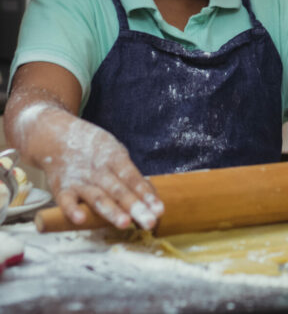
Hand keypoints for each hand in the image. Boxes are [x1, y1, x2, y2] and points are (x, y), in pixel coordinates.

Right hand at [30, 106, 163, 229]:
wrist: (56, 136)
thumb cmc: (93, 149)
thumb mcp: (115, 153)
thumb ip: (130, 176)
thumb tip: (151, 196)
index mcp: (115, 159)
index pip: (134, 179)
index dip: (147, 194)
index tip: (160, 210)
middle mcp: (99, 170)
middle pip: (120, 191)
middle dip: (135, 207)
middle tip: (150, 222)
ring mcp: (80, 179)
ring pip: (97, 197)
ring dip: (111, 210)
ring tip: (125, 223)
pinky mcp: (61, 188)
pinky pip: (66, 200)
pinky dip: (71, 210)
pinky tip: (81, 220)